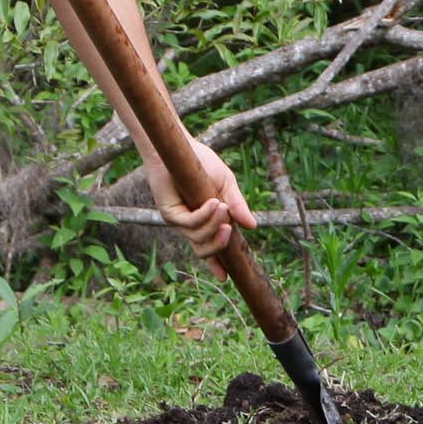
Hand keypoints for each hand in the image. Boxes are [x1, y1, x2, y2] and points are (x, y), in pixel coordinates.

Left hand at [148, 137, 256, 272]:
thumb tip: (253, 226)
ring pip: (198, 237)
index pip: (209, 247)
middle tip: (229, 229)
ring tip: (223, 206)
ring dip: (213, 224)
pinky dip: (204, 215)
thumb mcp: (226, 186)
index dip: (217, 263)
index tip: (226, 277)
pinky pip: (189, 223)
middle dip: (219, 245)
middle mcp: (190, 225)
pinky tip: (213, 202)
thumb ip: (238, 206)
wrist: (181, 147)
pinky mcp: (169, 212)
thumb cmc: (202, 164)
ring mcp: (179, 220)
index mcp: (204, 221)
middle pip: (203, 250)